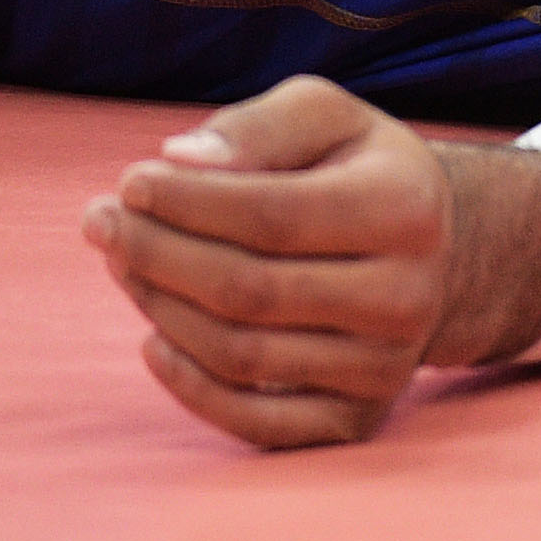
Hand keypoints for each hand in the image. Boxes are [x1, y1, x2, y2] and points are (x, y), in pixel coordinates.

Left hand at [79, 74, 540, 450]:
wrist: (439, 255)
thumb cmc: (355, 173)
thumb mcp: (327, 120)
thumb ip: (257, 126)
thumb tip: (178, 161)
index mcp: (405, 209)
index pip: (272, 215)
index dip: (185, 203)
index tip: (128, 183)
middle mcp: (407, 295)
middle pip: (247, 289)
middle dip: (154, 254)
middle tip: (100, 223)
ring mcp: (387, 366)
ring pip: (240, 353)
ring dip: (160, 309)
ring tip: (126, 266)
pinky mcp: (358, 416)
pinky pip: (256, 421)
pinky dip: (188, 388)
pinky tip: (153, 339)